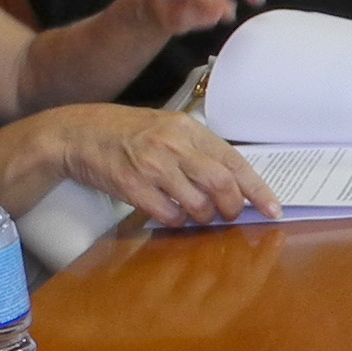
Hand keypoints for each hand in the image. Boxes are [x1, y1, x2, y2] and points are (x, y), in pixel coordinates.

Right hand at [3, 105, 279, 226]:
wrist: (78, 133)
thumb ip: (199, 151)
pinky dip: (177, 221)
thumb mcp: (168, 129)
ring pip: (197, 204)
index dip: (258, 190)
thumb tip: (235, 182)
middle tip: (231, 216)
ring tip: (200, 216)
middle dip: (233, 208)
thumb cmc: (127, 132)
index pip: (235, 163)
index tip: (274, 209)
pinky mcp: (131, 186)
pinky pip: (168, 215)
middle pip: (222, 185)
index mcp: (189, 129)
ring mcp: (152, 166)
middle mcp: (173, 145)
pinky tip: (173, 215)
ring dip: (205, 218)